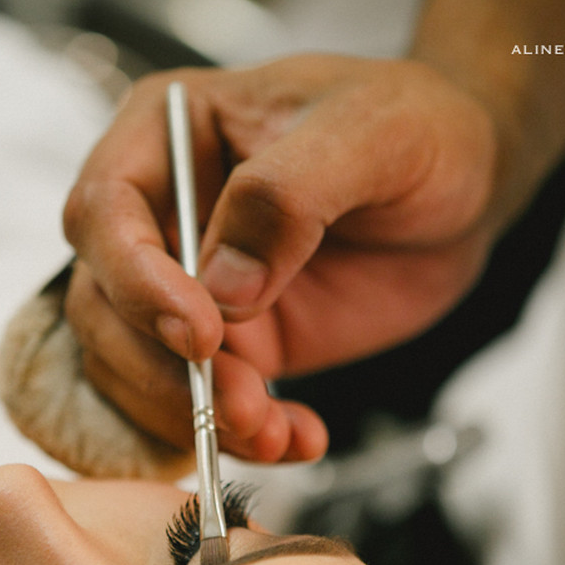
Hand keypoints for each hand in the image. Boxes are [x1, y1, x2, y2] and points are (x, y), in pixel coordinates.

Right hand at [63, 54, 500, 461]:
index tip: (201, 331)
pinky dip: (239, 436)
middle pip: (102, 305)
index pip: (102, 212)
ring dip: (195, 415)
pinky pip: (198, 403)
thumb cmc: (414, 126)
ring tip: (276, 433)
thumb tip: (224, 287)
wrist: (463, 187)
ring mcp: (187, 286)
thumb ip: (287, 194)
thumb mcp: (368, 133)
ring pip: (135, 369)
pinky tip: (298, 438)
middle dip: (162, 371)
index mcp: (167, 133)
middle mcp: (160, 213)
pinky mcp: (228, 344)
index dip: (135, 281)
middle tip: (242, 404)